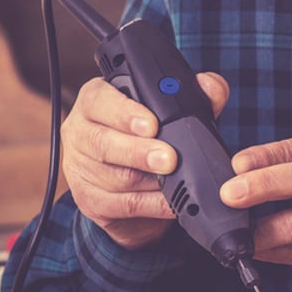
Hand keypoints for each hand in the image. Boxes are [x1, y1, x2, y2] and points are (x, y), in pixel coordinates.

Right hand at [59, 72, 229, 249]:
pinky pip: (120, 204)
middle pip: (102, 142)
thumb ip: (195, 95)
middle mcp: (81, 133)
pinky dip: (150, 205)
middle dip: (139, 151)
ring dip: (148, 181)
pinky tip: (170, 203)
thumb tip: (211, 86)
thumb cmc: (151, 137)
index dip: (124, 112)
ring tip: (174, 181)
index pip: (99, 100)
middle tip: (169, 158)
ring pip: (113, 176)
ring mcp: (80, 169)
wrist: (133, 181)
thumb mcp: (171, 111)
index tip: (152, 124)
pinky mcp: (89, 201)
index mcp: (96, 102)